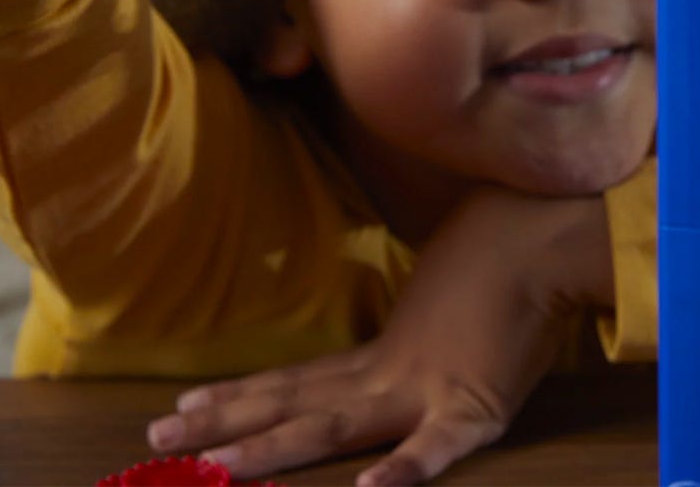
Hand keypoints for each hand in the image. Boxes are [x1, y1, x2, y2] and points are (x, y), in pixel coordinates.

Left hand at [145, 189, 612, 484]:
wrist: (541, 237)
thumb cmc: (498, 249)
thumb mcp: (444, 288)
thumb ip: (420, 316)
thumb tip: (418, 315)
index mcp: (385, 350)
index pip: (298, 379)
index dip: (242, 395)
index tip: (184, 403)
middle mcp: (389, 373)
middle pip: (295, 402)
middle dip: (225, 423)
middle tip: (158, 436)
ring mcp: (425, 390)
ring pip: (333, 426)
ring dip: (272, 448)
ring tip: (217, 470)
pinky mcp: (475, 404)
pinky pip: (436, 446)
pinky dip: (405, 470)